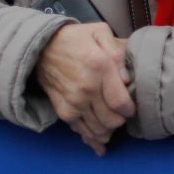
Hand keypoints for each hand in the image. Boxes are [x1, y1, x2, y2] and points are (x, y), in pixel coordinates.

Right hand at [35, 21, 133, 154]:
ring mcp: (73, 103)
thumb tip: (128, 78)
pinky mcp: (63, 111)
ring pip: (98, 129)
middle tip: (122, 114)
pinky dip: (92, 138)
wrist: (41, 47)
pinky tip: (100, 141)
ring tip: (112, 125)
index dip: (130, 110)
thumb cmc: (75, 38)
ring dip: (108, 131)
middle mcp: (87, 90)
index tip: (131, 107)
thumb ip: (118, 51)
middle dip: (121, 121)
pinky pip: (81, 130)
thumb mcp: (100, 32)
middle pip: (111, 120)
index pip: (120, 103)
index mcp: (100, 68)